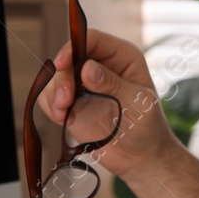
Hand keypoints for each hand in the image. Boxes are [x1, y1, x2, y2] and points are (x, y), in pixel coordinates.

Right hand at [40, 29, 179, 183]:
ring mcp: (83, 84)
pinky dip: (50, 106)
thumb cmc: (148, 128)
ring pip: (56, 76)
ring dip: (54, 94)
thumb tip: (87, 68)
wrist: (140, 158)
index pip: (92, 39)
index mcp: (122, 57)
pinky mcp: (72, 103)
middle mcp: (100, 66)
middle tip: (65, 100)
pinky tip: (62, 119)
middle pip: (68, 57)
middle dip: (61, 77)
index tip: (62, 64)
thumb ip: (112, 84)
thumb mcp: (137, 103)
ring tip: (64, 114)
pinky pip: (51, 97)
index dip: (73, 47)